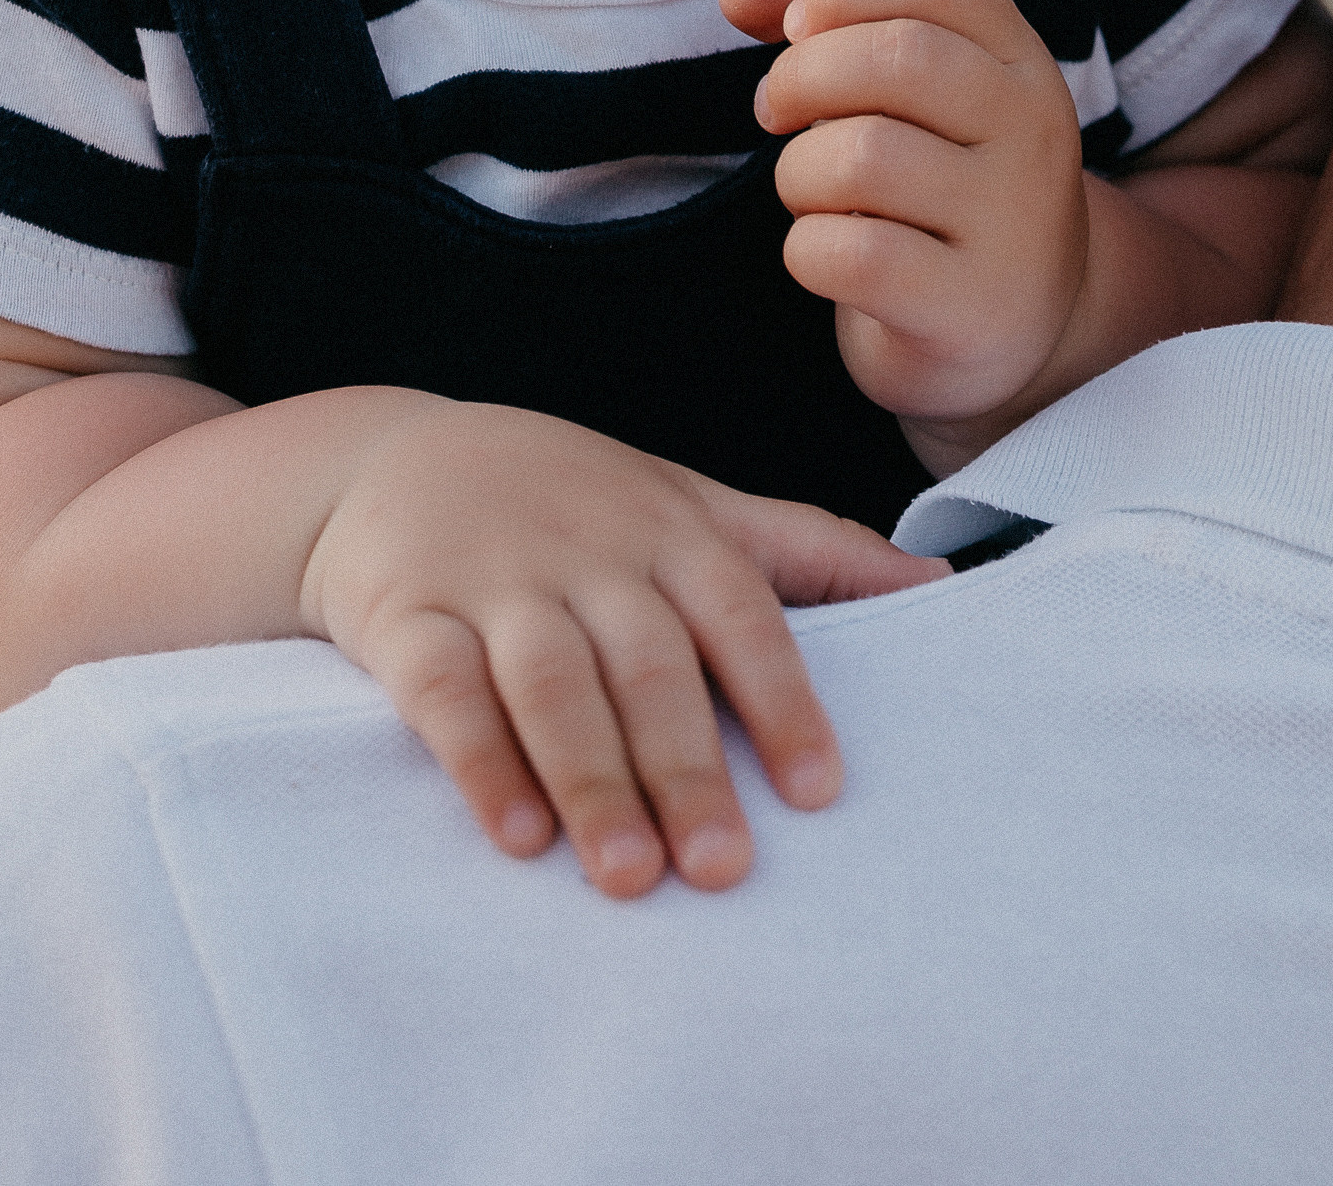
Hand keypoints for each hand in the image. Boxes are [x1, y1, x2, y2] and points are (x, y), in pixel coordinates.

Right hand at [297, 396, 942, 901]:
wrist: (388, 454)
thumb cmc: (571, 498)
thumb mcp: (686, 501)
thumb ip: (806, 548)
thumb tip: (943, 583)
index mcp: (667, 529)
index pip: (738, 612)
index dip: (781, 698)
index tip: (819, 792)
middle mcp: (588, 549)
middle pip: (647, 662)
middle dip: (686, 766)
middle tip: (723, 870)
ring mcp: (494, 578)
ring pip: (550, 680)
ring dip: (591, 778)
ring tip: (628, 876)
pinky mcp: (407, 612)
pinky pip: (443, 688)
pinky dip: (480, 760)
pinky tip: (516, 835)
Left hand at [723, 0, 1088, 427]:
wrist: (999, 332)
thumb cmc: (927, 182)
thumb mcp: (899, 90)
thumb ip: (824, 14)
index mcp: (1020, 63)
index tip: (796, 29)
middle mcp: (1035, 134)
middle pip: (898, 56)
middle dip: (799, 76)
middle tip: (775, 113)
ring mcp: (1012, 225)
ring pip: (863, 156)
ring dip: (797, 174)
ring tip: (810, 194)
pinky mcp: (970, 308)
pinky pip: (853, 254)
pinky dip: (808, 250)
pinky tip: (825, 255)